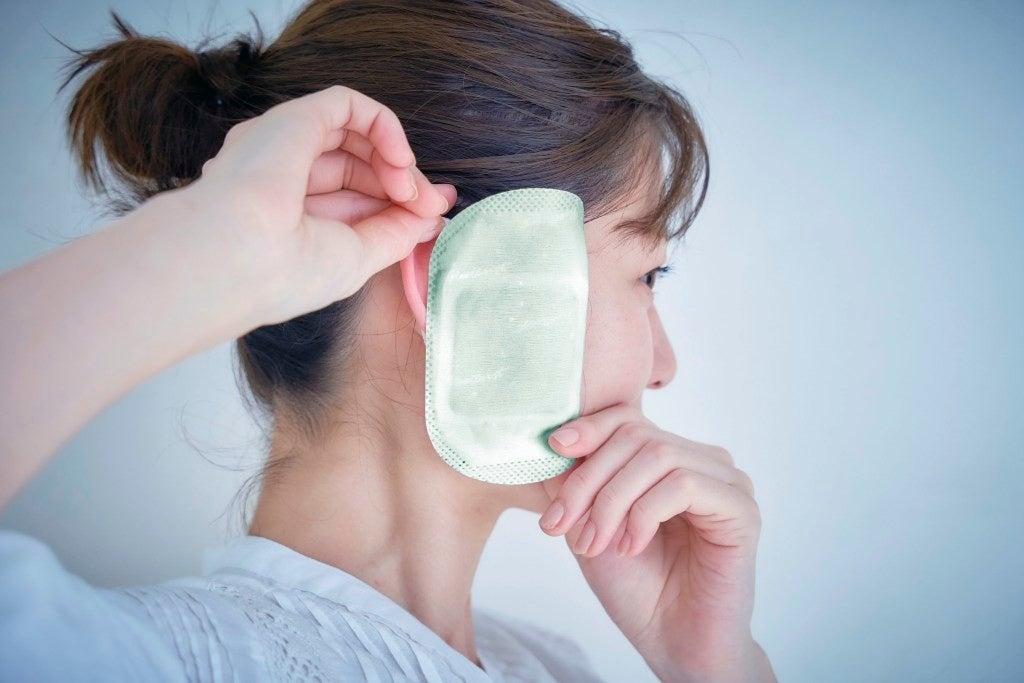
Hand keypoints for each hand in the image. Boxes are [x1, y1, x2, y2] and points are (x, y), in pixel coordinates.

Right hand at [176, 84, 455, 328]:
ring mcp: (283, 145)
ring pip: (354, 136)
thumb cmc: (286, 272)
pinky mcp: (294, 119)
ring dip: (396, 160)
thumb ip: (395, 233)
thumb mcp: (357, 258)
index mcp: (288, 216)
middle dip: (403, 184)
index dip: (398, 202)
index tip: (435, 213)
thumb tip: (432, 217)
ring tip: (412, 190)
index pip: (354, 198)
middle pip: (358, 167)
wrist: (239, 257)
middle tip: (432, 203)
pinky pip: (347, 105)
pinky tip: (400, 159)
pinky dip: (383, 125)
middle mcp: (280, 177)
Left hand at [538, 403, 766, 680]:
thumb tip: (551, 441)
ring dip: (612, 501)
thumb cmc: (638, 590)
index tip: (552, 450)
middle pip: (636, 435)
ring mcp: (726, 482)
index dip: (587, 429)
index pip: (627, 419)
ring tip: (595, 544)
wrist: (675, 645)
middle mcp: (702, 462)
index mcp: (670, 459)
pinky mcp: (741, 508)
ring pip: (657, 456)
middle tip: (561, 526)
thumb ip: (574, 484)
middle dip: (588, 479)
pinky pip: (683, 485)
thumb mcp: (588, 527)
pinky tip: (632, 547)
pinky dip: (644, 514)